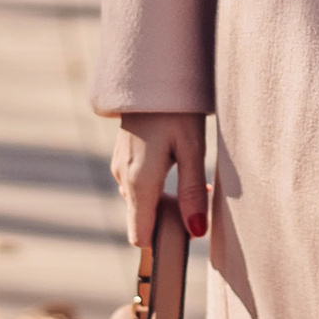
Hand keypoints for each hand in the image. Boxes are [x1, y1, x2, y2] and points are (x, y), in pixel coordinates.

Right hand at [110, 110, 206, 246]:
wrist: (153, 75)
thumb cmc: (177, 110)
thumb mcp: (192, 150)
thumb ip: (192, 193)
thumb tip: (196, 231)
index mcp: (139, 182)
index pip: (140, 237)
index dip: (162, 243)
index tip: (187, 233)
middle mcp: (123, 178)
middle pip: (142, 221)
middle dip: (169, 220)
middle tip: (199, 200)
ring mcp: (119, 167)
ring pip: (141, 203)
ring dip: (165, 201)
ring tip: (194, 179)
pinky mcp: (122, 157)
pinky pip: (137, 185)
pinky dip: (156, 187)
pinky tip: (177, 166)